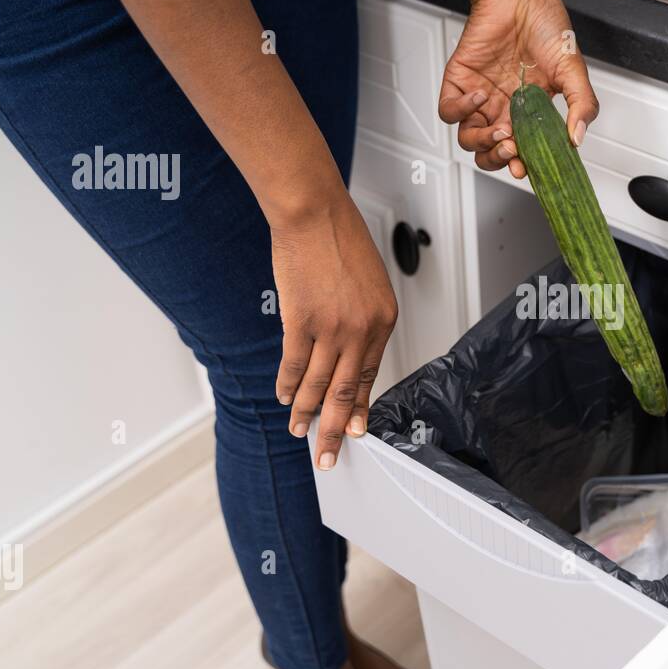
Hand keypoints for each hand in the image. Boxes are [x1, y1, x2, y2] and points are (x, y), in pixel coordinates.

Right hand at [271, 191, 397, 470]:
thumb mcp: (369, 283)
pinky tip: (283, 398)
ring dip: (306, 412)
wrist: (315, 213)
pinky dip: (287, 385)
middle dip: (338, 429)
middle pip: (348, 392)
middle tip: (330, 456)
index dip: (362, 408)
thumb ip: (363, 319)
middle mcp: (362, 329)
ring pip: (319, 385)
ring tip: (299, 432)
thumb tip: (350, 352)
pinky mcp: (301, 321)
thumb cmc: (341, 239)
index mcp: (384, 320)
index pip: (372, 376)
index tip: (357, 431)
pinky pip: (294, 365)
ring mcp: (331, 328)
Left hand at [439, 0, 598, 178]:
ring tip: (501, 132)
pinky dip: (461, 111)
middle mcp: (502, 109)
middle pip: (490, 153)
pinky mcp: (460, 82)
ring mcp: (479, 98)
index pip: (520, 152)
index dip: (521, 165)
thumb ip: (581, 105)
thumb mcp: (574, 71)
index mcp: (528, 114)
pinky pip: (449, 110)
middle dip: (499, 159)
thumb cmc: (547, 29)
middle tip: (513, 150)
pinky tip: (482, 96)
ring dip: (482, 143)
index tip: (528, 170)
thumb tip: (578, 138)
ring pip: (468, 138)